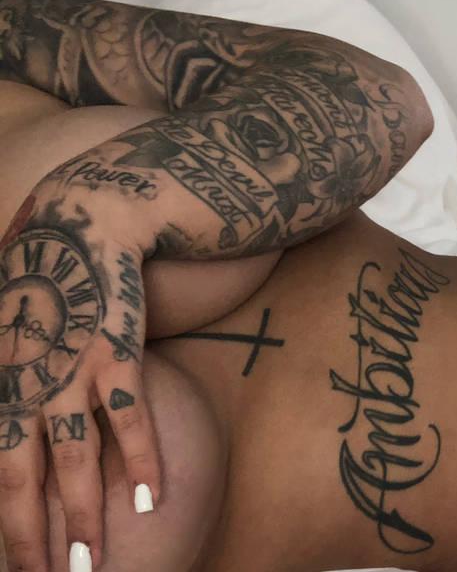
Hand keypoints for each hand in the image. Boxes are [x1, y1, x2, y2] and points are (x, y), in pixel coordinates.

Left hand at [0, 190, 161, 570]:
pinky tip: (149, 499)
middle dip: (30, 537)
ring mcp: (71, 366)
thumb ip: (4, 361)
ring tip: (91, 565)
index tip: (9, 563)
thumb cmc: (44, 264)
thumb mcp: (2, 315)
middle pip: (20, 476)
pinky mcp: (117, 349)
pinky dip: (141, 458)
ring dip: (81, 516)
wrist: (88, 214)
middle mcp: (23, 379)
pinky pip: (128, 416)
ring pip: (73, 458)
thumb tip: (7, 410)